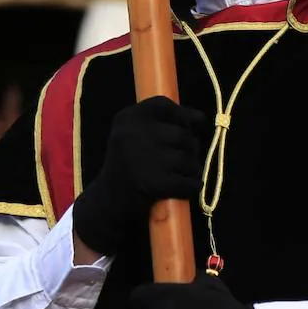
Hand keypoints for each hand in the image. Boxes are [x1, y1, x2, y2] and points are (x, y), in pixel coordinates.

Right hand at [72, 96, 204, 255]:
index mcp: (127, 117)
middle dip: (190, 149)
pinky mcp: (151, 184)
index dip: (182, 116)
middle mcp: (131, 133)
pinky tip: (184, 188)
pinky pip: (188, 182)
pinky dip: (192, 186)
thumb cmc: (129, 165)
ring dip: (192, 169)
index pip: (165, 106)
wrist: (108, 202)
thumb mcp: (137, 135)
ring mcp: (140, 159)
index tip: (186, 129)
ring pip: (188, 159)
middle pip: (182, 134)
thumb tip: (200, 118)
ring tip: (181, 175)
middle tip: (181, 161)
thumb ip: (166, 122)